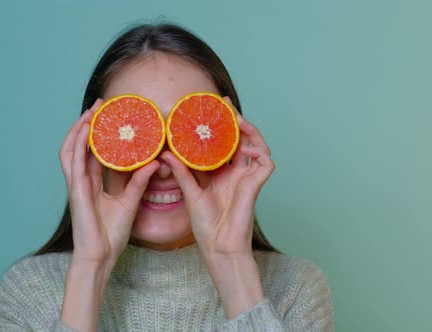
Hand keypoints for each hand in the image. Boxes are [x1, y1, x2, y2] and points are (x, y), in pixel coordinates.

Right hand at [59, 98, 159, 267]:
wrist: (100, 255)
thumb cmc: (111, 234)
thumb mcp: (130, 202)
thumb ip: (139, 182)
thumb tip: (154, 163)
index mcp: (93, 183)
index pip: (93, 151)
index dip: (97, 133)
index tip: (109, 115)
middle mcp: (82, 180)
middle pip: (79, 145)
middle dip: (86, 124)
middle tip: (100, 105)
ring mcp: (76, 184)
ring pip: (71, 149)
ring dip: (78, 129)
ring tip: (90, 112)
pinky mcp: (75, 190)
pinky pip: (73, 162)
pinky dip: (77, 144)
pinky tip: (85, 131)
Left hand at [161, 97, 273, 317]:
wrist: (218, 247)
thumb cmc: (206, 225)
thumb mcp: (190, 193)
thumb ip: (182, 172)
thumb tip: (166, 153)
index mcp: (222, 173)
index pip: (224, 143)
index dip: (221, 125)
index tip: (211, 108)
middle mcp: (237, 172)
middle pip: (241, 139)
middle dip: (236, 120)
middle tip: (225, 105)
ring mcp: (248, 178)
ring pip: (257, 146)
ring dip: (250, 131)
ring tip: (237, 119)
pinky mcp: (256, 186)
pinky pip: (266, 163)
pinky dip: (259, 151)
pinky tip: (246, 147)